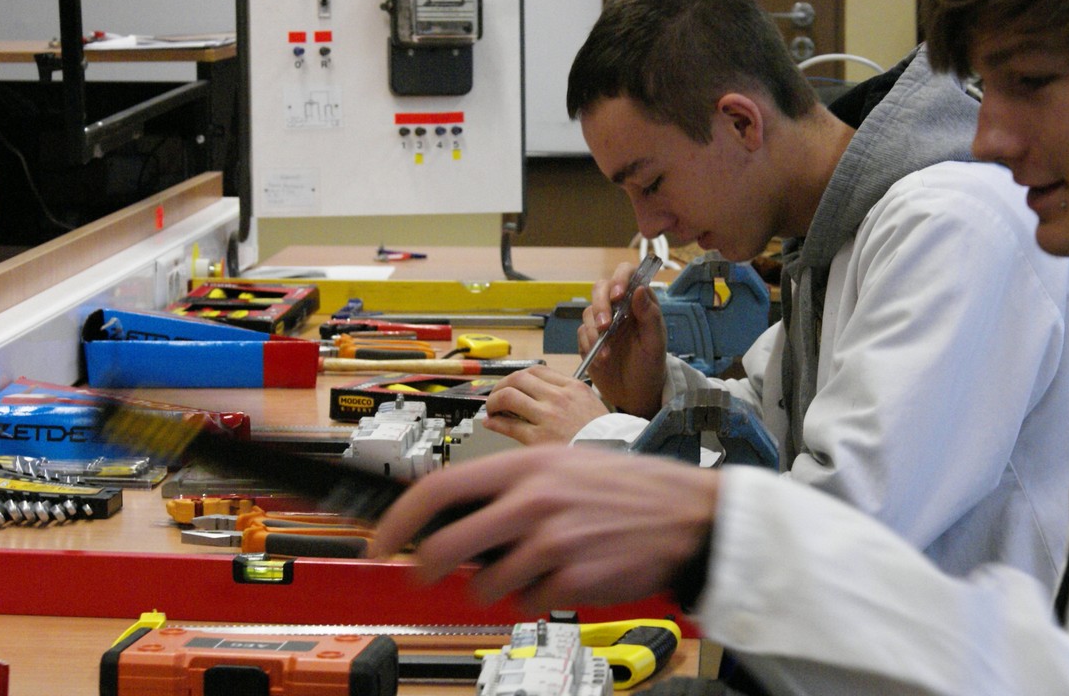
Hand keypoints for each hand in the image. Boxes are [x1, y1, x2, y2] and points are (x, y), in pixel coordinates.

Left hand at [369, 446, 718, 613]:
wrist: (687, 514)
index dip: (399, 520)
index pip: (439, 489)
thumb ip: (510, 487)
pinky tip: (563, 575)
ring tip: (527, 568)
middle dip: (424, 569)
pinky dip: (535, 597)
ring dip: (494, 586)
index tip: (381, 540)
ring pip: (484, 585)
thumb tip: (453, 518)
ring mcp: (551, 543)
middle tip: (425, 575)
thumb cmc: (625, 488)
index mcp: (526, 465)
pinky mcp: (571, 580)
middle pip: (445, 547)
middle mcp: (532, 501)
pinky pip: (527, 602)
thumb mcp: (562, 466)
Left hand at [484, 366, 609, 444]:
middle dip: (501, 385)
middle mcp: (558, 398)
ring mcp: (548, 417)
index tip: (512, 383)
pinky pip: (509, 426)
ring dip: (494, 402)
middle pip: (518, 379)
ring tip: (492, 409)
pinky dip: (496, 423)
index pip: (536, 370)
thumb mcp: (589, 403)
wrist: (614, 454)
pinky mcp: (539, 439)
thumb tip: (536, 394)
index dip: (518, 376)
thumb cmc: (602, 434)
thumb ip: (565, 394)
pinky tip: (492, 424)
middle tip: (497, 395)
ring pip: (509, 397)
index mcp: (571, 387)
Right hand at [580, 262, 667, 417]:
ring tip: (607, 353)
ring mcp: (602, 322)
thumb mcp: (656, 343)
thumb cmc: (650, 366)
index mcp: (639, 302)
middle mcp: (619, 307)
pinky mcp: (589, 338)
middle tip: (605, 326)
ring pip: (588, 311)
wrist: (635, 395)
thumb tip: (639, 289)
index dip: (620, 278)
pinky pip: (581, 333)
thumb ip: (650, 315)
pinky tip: (601, 360)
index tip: (618, 295)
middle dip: (600, 305)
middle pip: (600, 288)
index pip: (627, 274)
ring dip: (594, 331)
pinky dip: (589, 345)